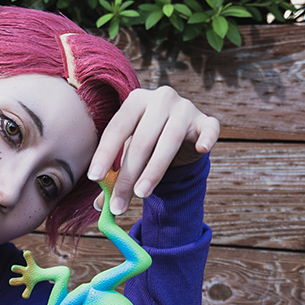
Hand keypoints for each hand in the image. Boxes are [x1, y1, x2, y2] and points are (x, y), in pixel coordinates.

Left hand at [87, 86, 219, 215]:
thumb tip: (99, 206)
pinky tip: (202, 149)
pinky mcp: (205, 120)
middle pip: (141, 140)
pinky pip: (209, 128)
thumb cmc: (149, 145)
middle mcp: (160, 99)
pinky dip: (207, 137)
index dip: (105, 155)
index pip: (117, 129)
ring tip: (141, 194)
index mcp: (135, 101)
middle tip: (118, 204)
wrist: (183, 136)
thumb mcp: (129, 156)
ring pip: (169, 141)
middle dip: (127, 176)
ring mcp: (185, 108)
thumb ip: (114, 177)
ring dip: (153, 171)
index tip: (94, 178)